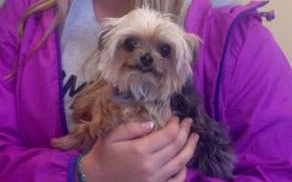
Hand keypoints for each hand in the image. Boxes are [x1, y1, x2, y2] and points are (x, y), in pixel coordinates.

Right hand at [82, 117, 197, 181]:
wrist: (96, 178)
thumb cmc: (103, 154)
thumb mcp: (111, 136)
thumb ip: (131, 127)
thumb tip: (152, 122)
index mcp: (140, 150)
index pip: (168, 135)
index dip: (175, 124)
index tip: (175, 116)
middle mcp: (151, 165)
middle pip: (177, 146)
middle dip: (185, 131)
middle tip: (188, 121)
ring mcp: (156, 179)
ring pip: (181, 162)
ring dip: (190, 148)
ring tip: (194, 136)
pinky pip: (177, 180)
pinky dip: (184, 169)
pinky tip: (184, 160)